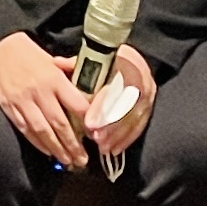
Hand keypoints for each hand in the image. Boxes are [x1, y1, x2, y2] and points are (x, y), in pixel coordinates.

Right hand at [0, 32, 94, 170]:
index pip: (76, 105)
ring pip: (42, 130)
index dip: (88, 123)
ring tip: (67, 161)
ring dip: (56, 149)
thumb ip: (69, 78)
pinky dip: (36, 142)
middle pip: (60, 123)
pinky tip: (46, 151)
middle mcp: (40, 92)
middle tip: (82, 160)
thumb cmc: (29, 53)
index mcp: (54, 78)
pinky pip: (24, 128)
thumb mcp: (53, 60)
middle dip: (73, 145)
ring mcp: (22, 101)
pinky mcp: (8, 106)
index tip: (96, 137)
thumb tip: (88, 95)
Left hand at [83, 45, 157, 163]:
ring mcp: (148, 95)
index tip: (89, 123)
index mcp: (127, 64)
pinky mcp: (149, 107)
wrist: (133, 60)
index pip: (114, 88)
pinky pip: (140, 126)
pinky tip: (114, 148)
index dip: (101, 107)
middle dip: (109, 125)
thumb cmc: (110, 59)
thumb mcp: (95, 57)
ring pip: (133, 119)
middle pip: (125, 107)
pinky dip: (126, 139)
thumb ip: (77, 64)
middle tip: (95, 138)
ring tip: (102, 147)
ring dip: (117, 135)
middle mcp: (141, 80)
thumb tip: (56, 64)